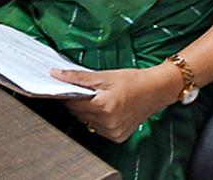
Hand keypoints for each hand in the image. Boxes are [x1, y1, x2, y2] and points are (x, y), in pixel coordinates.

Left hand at [50, 64, 179, 142]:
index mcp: (104, 106)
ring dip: (87, 112)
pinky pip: (98, 129)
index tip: (67, 87)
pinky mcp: (118, 137)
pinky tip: (106, 110)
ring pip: (87, 122)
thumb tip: (55, 74)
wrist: (156, 90)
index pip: (73, 103)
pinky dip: (98, 120)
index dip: (68, 94)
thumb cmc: (133, 80)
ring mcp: (114, 132)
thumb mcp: (105, 75)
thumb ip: (77, 77)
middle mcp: (108, 122)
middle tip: (85, 91)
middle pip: (79, 114)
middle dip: (77, 103)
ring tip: (98, 99)